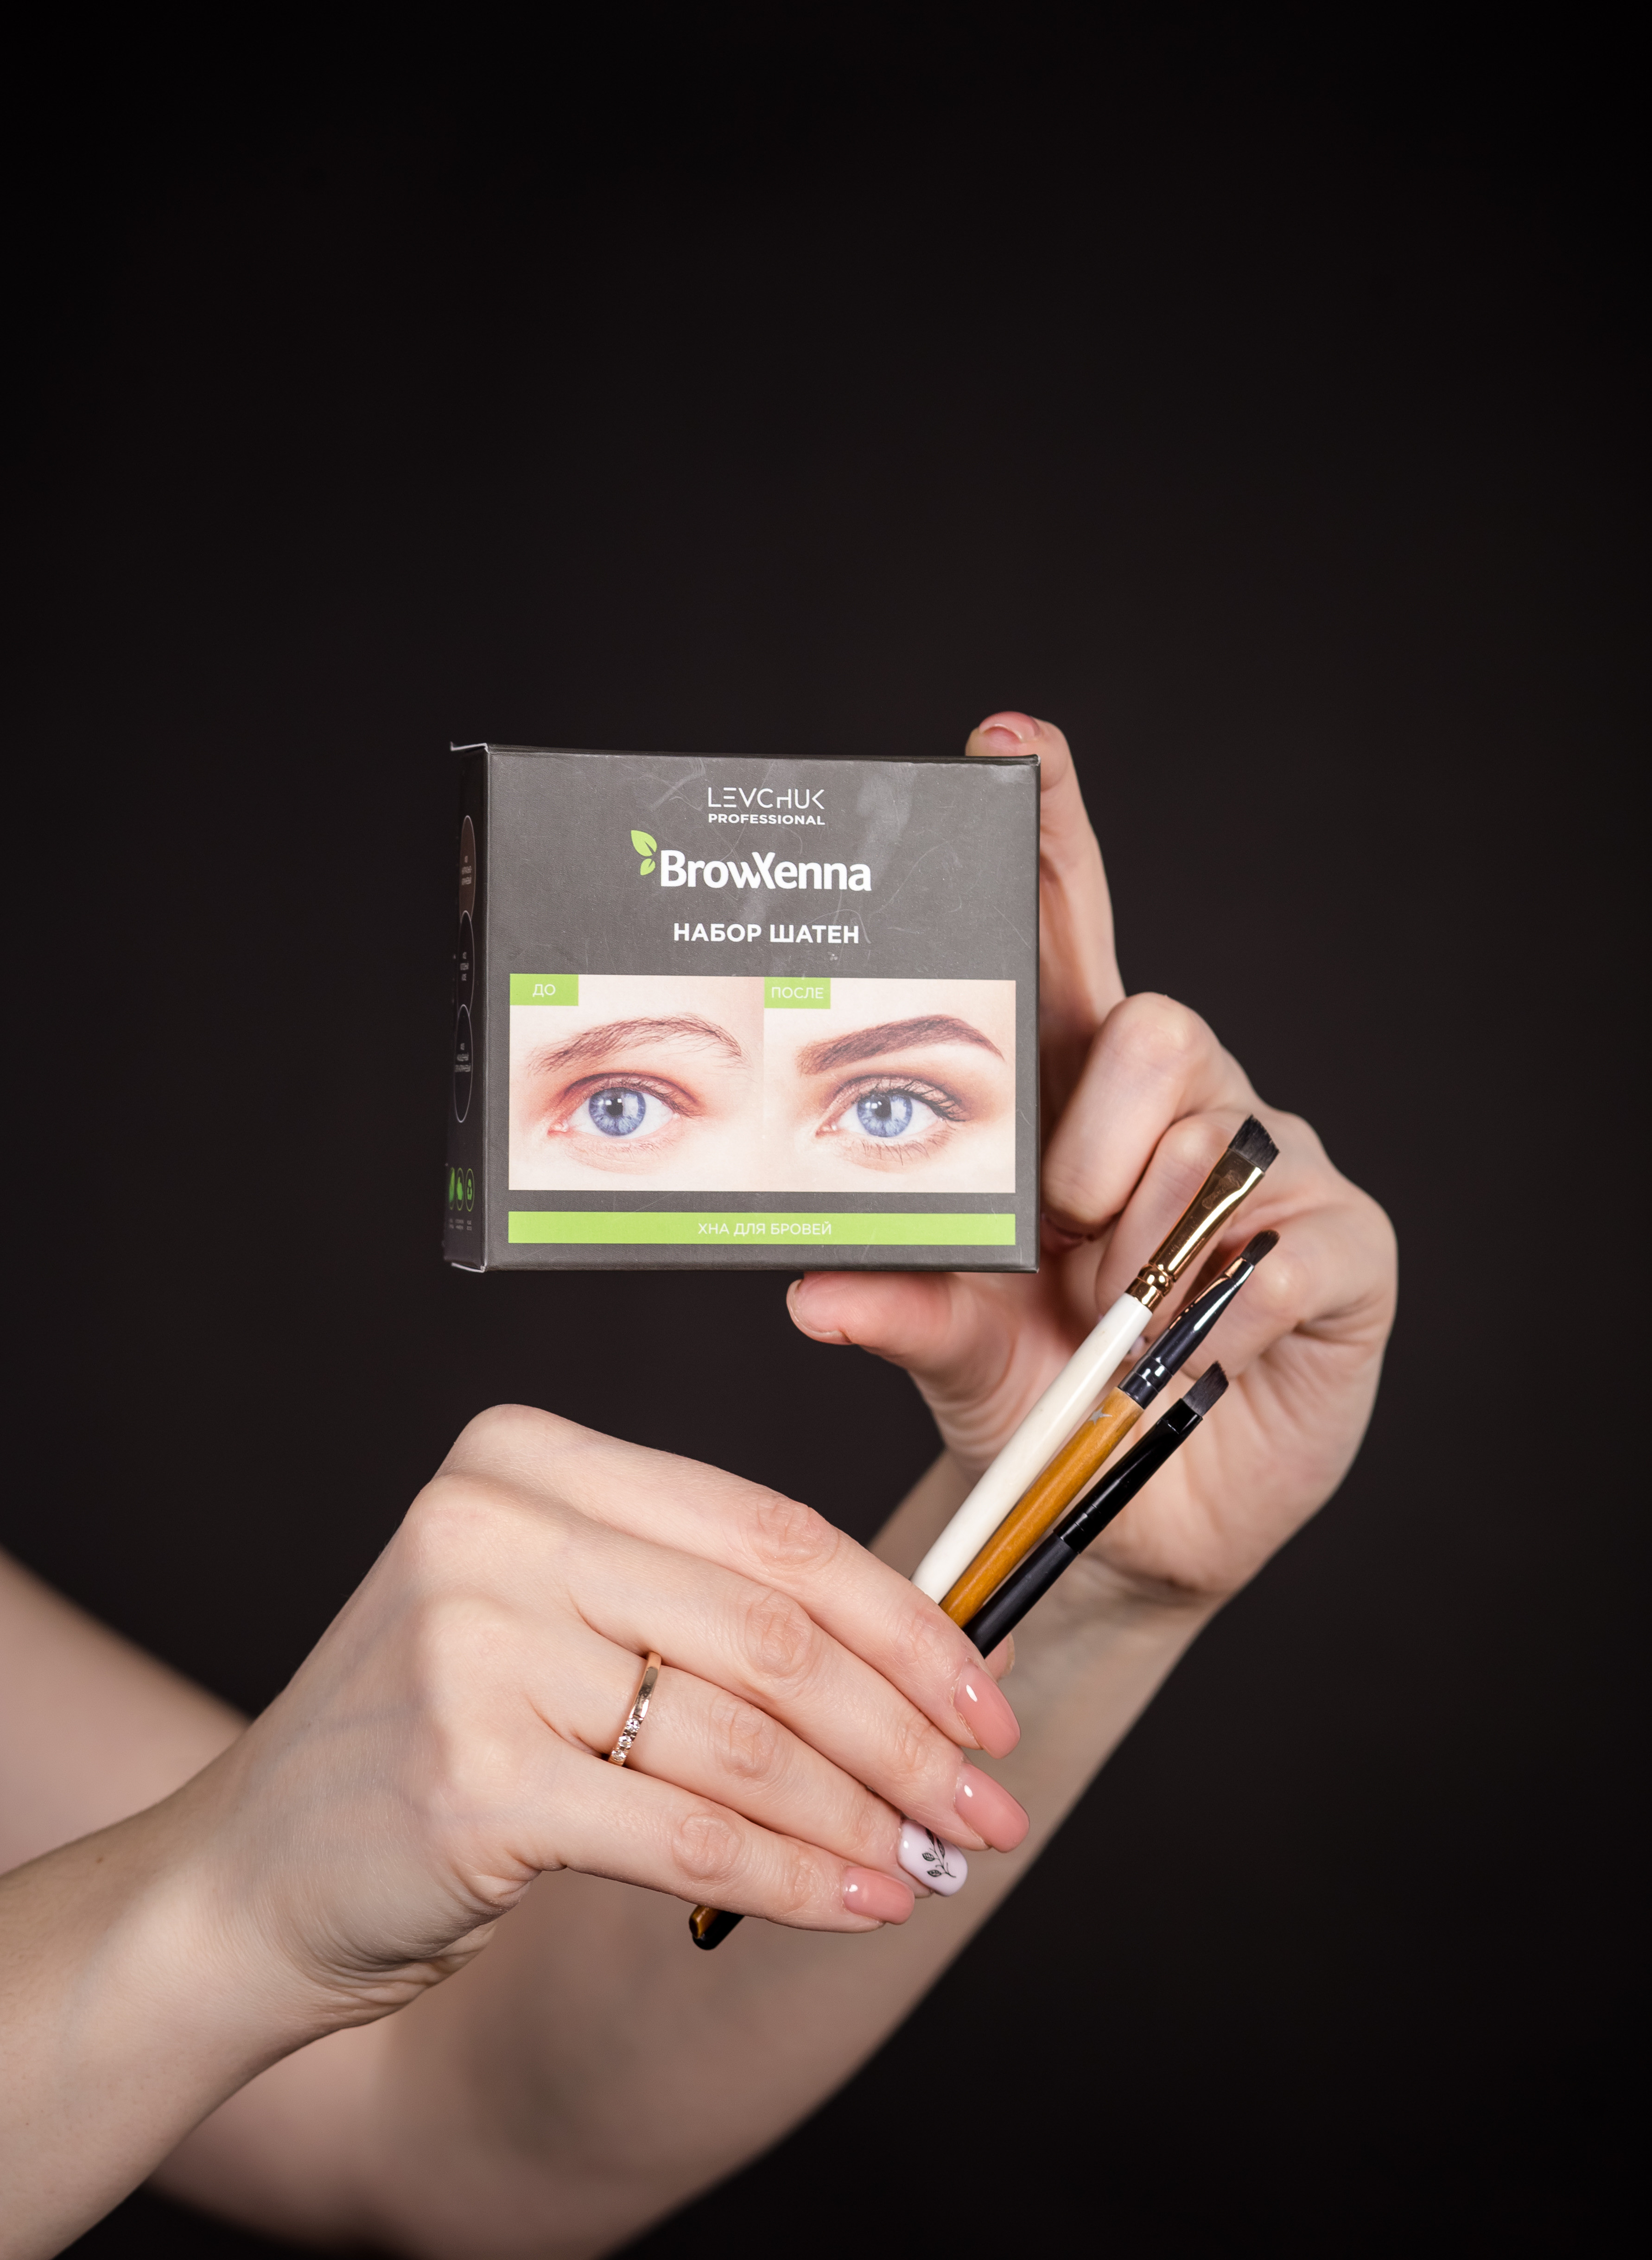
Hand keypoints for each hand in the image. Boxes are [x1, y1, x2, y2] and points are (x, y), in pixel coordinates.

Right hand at [184, 1409, 1029, 2027]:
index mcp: (524, 1458)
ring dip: (867, 1814)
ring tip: (934, 1862)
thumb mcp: (551, 1627)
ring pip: (745, 1737)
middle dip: (907, 1728)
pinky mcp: (471, 1779)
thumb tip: (928, 1669)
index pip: (769, 1529)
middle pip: (773, 1630)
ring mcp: (471, 1648)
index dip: (902, 1619)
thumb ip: (705, 1618)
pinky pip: (691, 1836)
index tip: (986, 1694)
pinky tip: (860, 1905)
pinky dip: (798, 1877)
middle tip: (988, 1798)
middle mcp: (490, 1528)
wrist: (247, 1877)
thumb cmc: (436, 1746)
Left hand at [788, 714, 1396, 1611]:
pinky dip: (1225, 1306)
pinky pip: (1288, 1243)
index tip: (1009, 741)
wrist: (1133, 1518)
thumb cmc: (1041, 1400)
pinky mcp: (1344, 1249)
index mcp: (1080, 1097)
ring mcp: (1272, 1168)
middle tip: (1064, 1229)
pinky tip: (1200, 1349)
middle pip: (1157, 1026)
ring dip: (1147, 1248)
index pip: (1072, 935)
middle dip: (1096, 1132)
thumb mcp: (959, 1349)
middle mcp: (1181, 1107)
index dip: (1053, 837)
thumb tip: (813, 1289)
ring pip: (1213, 1141)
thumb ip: (906, 1303)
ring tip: (1121, 1320)